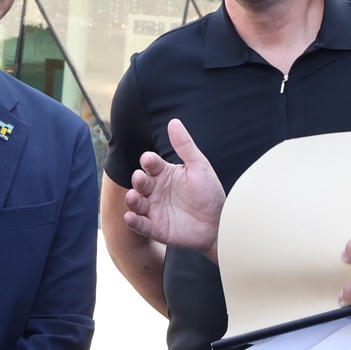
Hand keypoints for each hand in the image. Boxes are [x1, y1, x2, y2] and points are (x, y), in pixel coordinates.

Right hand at [123, 118, 225, 258]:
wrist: (220, 222)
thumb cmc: (210, 192)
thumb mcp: (199, 166)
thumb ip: (185, 146)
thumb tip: (173, 121)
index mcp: (165, 173)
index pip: (151, 164)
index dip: (148, 161)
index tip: (149, 160)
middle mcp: (156, 190)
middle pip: (140, 182)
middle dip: (138, 179)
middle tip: (140, 178)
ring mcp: (154, 209)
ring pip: (137, 203)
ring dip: (132, 200)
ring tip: (133, 197)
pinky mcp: (156, 228)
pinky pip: (141, 225)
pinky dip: (134, 221)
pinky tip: (130, 216)